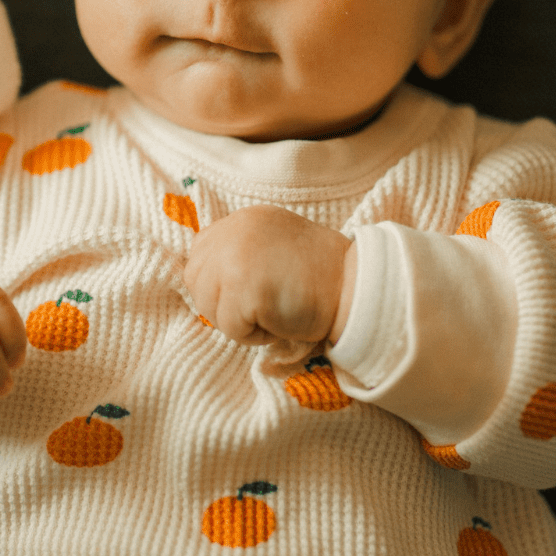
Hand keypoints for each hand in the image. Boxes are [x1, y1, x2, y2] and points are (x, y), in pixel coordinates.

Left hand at [183, 205, 355, 344]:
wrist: (359, 289)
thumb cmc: (321, 278)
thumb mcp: (274, 247)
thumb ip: (241, 253)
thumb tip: (204, 279)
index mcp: (242, 220)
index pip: (199, 253)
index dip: (217, 282)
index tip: (249, 292)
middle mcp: (234, 231)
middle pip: (196, 280)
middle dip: (223, 304)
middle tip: (263, 307)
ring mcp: (235, 256)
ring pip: (209, 306)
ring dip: (239, 321)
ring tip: (275, 311)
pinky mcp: (243, 287)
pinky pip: (230, 328)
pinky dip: (254, 336)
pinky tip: (281, 321)